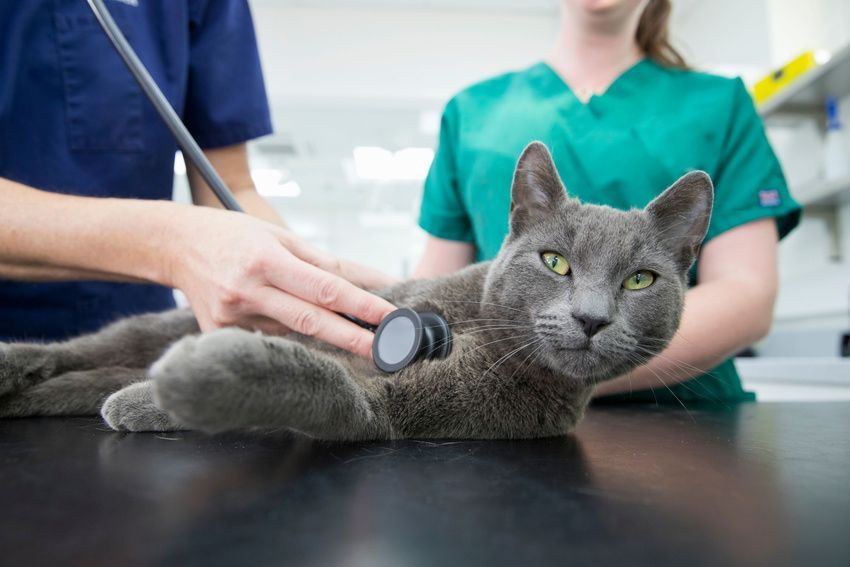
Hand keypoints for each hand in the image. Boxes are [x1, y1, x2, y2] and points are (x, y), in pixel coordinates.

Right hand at [164, 206, 397, 356]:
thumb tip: (375, 280)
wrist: (176, 245)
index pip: (324, 288)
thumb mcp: (282, 237)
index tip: (389, 317)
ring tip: (335, 325)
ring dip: (319, 332)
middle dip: (352, 338)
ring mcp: (231, 318)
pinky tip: (279, 318)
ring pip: (290, 332)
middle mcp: (247, 291)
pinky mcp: (220, 335)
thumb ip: (328, 263)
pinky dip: (285, 334)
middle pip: (310, 321)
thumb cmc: (236, 236)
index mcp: (266, 261)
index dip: (361, 305)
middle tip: (386, 350)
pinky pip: (267, 339)